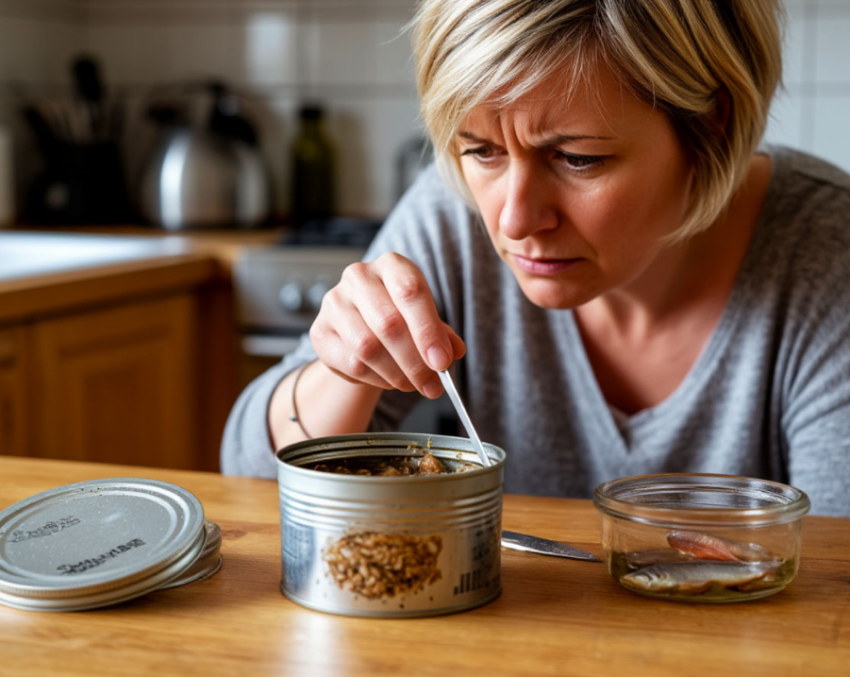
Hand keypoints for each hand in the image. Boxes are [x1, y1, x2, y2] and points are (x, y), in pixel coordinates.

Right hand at [309, 252, 465, 397]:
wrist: (360, 331)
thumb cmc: (399, 320)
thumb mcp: (426, 321)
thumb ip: (442, 334)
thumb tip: (453, 351)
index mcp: (392, 265)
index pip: (410, 292)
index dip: (428, 330)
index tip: (442, 362)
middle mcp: (359, 276)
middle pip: (388, 323)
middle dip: (415, 362)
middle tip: (432, 386)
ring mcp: (335, 302)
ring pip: (368, 346)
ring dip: (397, 374)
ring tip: (412, 384)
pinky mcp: (320, 331)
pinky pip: (352, 363)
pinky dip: (377, 379)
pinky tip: (390, 380)